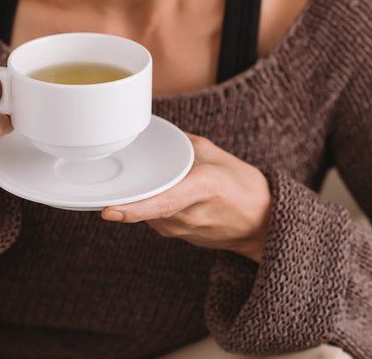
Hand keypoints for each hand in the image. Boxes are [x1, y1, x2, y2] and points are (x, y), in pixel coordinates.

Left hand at [101, 134, 272, 261]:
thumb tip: (149, 133)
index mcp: (204, 188)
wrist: (263, 223)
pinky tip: (158, 193)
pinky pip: (154, 218)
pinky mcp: (179, 237)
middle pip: (148, 208)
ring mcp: (185, 230)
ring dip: (141, 197)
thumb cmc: (242, 184)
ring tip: (148, 181)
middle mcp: (191, 214)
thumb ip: (180, 145)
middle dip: (127, 197)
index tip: (109, 210)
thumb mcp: (214, 153)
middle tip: (107, 185)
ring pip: (147, 213)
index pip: (163, 202)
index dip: (134, 208)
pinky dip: (150, 204)